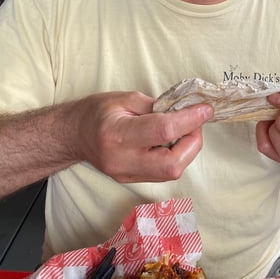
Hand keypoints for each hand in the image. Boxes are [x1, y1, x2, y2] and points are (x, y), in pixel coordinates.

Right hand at [70, 91, 213, 182]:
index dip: (190, 120)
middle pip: (172, 164)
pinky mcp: (131, 181)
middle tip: (196, 123)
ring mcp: (126, 175)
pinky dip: (175, 157)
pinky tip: (171, 142)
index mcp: (118, 134)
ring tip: (184, 130)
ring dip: (186, 151)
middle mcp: (123, 160)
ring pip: (170, 173)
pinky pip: (162, 173)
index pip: (163, 131)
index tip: (206, 109)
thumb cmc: (97, 111)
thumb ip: (156, 106)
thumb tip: (184, 111)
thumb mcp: (125, 98)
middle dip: (193, 143)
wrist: (73, 135)